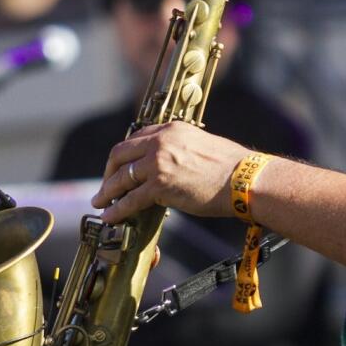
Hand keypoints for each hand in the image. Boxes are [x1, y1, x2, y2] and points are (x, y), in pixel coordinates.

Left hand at [92, 122, 253, 223]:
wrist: (245, 179)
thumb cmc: (232, 168)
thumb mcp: (202, 146)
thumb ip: (181, 150)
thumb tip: (171, 166)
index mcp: (171, 129)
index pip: (137, 138)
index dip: (124, 155)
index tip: (120, 167)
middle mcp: (161, 140)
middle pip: (120, 153)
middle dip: (108, 171)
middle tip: (105, 185)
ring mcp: (158, 162)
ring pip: (121, 177)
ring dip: (107, 191)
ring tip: (100, 202)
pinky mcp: (160, 185)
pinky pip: (131, 199)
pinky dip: (117, 209)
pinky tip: (111, 216)